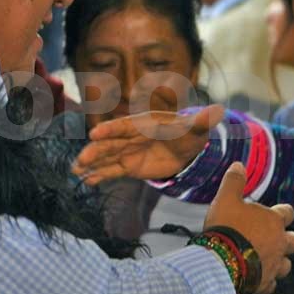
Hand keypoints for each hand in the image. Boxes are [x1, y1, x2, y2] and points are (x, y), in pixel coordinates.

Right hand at [73, 105, 223, 184]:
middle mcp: (131, 137)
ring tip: (76, 171)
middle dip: (96, 151)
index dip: (110, 130)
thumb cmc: (189, 132)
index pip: (124, 126)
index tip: (95, 134)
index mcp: (144, 124)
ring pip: (107, 158)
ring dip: (92, 164)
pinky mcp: (129, 167)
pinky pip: (112, 171)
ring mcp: (127, 152)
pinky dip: (100, 176)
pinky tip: (86, 181)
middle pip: (111, 144)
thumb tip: (217, 111)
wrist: (186, 147)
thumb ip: (202, 121)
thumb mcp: (197, 128)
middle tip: (81, 159)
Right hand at [204, 163, 293, 293]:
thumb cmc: (226, 227)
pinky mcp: (265, 283)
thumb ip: (234, 182)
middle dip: (286, 239)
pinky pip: (271, 284)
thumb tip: (239, 165)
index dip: (282, 213)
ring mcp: (274, 264)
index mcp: (273, 221)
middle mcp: (279, 243)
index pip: (288, 213)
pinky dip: (266, 281)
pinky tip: (258, 279)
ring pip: (286, 265)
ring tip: (266, 259)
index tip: (276, 213)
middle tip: (272, 238)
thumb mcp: (225, 199)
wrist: (220, 261)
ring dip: (279, 262)